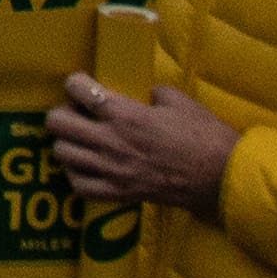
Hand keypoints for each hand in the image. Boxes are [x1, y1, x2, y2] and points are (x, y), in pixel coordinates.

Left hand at [45, 74, 237, 211]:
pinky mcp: (118, 194)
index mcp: (124, 114)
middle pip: (57, 123)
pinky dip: (77, 175)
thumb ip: (153, 93)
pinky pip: (78, 185)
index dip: (75, 83)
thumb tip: (144, 94)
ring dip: (67, 143)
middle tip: (78, 114)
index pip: (78, 90)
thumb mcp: (179, 101)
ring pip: (61, 153)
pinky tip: (87, 167)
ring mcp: (111, 170)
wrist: (220, 177)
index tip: (82, 85)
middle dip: (62, 113)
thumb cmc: (203, 136)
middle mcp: (110, 141)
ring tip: (81, 141)